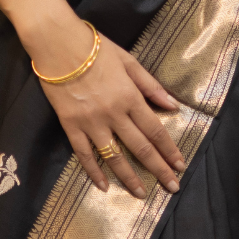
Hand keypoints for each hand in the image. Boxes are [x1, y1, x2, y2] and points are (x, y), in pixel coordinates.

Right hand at [26, 15, 185, 197]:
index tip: (180, 165)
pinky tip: (104, 187)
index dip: (170, 150)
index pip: (155, 130)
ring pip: (114, 157)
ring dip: (130, 178)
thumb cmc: (96, 48)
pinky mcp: (71, 126)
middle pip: (140, 148)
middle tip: (172, 187)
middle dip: (159, 169)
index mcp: (130, 97)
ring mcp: (91, 123)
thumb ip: (150, 86)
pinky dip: (94, 171)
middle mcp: (114, 114)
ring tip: (141, 194)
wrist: (58, 44)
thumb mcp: (129, 61)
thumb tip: (172, 106)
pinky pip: (84, 154)